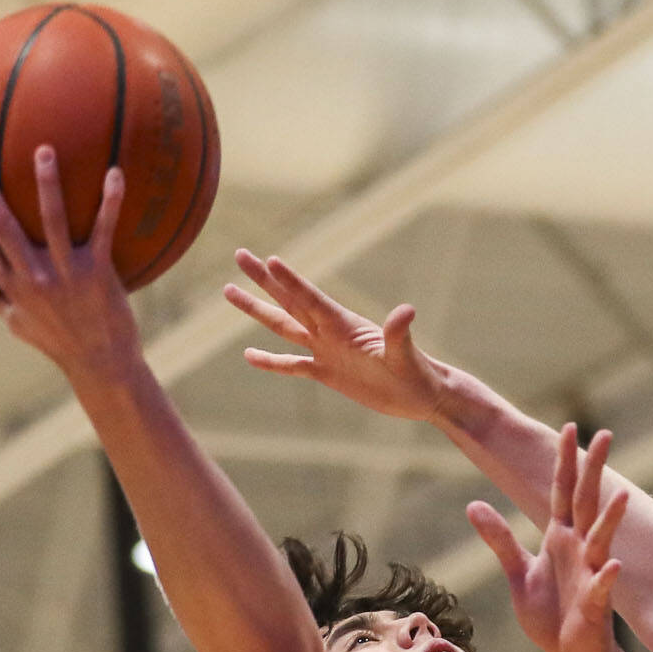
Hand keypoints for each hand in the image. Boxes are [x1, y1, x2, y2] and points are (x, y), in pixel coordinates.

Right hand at [0, 147, 138, 378]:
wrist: (102, 364)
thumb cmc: (59, 342)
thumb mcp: (18, 325)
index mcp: (10, 286)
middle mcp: (33, 276)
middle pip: (2, 224)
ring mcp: (66, 273)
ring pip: (52, 219)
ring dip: (46, 183)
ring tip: (44, 150)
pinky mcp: (99, 273)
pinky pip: (104, 229)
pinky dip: (110, 200)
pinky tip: (115, 173)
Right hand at [225, 251, 454, 423]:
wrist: (424, 396)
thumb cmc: (419, 374)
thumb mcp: (407, 355)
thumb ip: (400, 334)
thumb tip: (406, 311)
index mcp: (345, 325)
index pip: (311, 299)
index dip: (290, 281)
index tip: (268, 259)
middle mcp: (331, 333)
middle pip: (289, 301)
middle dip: (264, 280)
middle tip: (240, 254)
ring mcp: (327, 352)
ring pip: (284, 327)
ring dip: (258, 310)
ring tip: (229, 290)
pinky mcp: (328, 374)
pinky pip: (293, 365)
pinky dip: (271, 360)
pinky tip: (249, 355)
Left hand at [467, 424, 628, 651]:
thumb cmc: (551, 615)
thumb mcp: (518, 573)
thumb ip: (499, 539)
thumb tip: (473, 504)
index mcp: (561, 538)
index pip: (562, 491)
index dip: (565, 461)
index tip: (569, 427)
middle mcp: (579, 549)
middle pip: (585, 502)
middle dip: (593, 470)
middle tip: (605, 434)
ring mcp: (590, 574)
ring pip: (601, 540)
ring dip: (610, 519)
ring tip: (621, 495)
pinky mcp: (594, 605)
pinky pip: (602, 588)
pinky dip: (607, 577)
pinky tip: (614, 566)